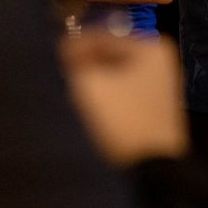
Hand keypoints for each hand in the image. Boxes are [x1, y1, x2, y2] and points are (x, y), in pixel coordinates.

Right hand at [59, 33, 187, 166]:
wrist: (148, 171)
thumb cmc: (118, 119)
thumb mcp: (87, 82)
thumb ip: (71, 56)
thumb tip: (62, 46)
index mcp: (151, 46)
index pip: (98, 35)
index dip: (69, 48)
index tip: (48, 64)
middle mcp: (159, 61)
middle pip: (106, 55)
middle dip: (80, 66)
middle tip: (57, 79)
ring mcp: (158, 86)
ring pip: (110, 75)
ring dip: (88, 82)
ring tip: (69, 96)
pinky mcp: (151, 109)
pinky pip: (119, 93)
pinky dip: (101, 98)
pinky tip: (86, 112)